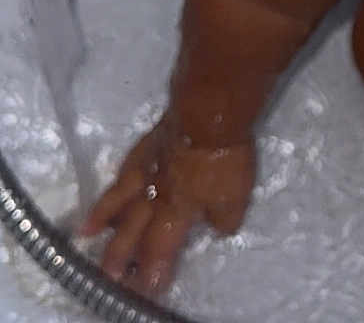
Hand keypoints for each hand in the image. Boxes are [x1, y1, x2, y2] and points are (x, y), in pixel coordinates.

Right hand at [80, 116, 255, 296]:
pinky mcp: (143, 150)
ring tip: (87, 236)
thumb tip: (218, 229)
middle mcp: (154, 199)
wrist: (206, 116)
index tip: (145, 289)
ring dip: (102, 222)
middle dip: (119, 257)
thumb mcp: (235, 197)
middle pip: (132, 233)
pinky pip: (121, 175)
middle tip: (108, 278)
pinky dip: (112, 187)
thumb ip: (224, 219)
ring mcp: (145, 173)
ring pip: (118, 203)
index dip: (152, 270)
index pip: (161, 249)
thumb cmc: (222, 159)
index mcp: (177, 213)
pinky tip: (110, 187)